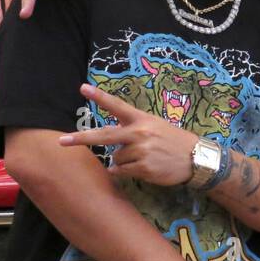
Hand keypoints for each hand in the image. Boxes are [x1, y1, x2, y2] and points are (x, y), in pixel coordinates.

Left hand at [58, 84, 196, 184]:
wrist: (197, 158)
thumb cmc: (175, 142)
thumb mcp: (156, 127)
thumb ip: (133, 130)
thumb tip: (110, 144)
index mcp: (142, 120)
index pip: (117, 106)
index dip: (99, 97)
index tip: (83, 88)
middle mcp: (140, 133)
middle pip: (104, 136)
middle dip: (81, 138)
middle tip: (62, 141)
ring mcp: (141, 151)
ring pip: (115, 158)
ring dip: (123, 161)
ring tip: (144, 159)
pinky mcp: (144, 168)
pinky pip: (121, 171)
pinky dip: (124, 172)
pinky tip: (140, 169)